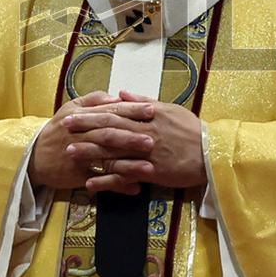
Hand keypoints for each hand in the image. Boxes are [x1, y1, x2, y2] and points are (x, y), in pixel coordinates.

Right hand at [27, 91, 154, 189]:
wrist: (33, 156)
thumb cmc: (57, 130)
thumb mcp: (71, 108)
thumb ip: (94, 100)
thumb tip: (117, 96)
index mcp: (81, 117)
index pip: (109, 112)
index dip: (131, 111)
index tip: (151, 110)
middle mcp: (80, 135)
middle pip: (108, 135)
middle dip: (131, 138)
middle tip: (152, 141)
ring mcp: (78, 156)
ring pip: (105, 160)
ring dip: (128, 165)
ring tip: (149, 168)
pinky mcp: (77, 175)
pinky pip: (99, 181)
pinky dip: (117, 185)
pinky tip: (135, 188)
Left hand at [63, 90, 206, 193]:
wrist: (211, 153)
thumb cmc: (192, 130)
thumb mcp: (170, 110)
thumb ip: (143, 101)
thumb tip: (121, 93)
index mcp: (149, 114)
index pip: (115, 111)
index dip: (92, 112)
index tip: (74, 112)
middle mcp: (145, 131)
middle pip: (109, 128)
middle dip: (85, 128)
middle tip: (64, 127)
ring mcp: (147, 153)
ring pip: (113, 151)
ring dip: (90, 152)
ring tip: (70, 152)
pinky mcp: (152, 172)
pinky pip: (125, 176)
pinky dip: (107, 180)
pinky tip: (90, 184)